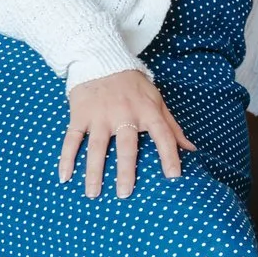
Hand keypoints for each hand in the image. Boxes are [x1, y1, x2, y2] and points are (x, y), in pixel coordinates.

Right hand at [59, 69, 192, 198]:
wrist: (103, 62)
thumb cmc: (135, 87)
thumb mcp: (158, 102)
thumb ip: (172, 127)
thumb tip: (192, 149)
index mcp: (148, 112)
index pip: (163, 136)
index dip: (170, 156)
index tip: (174, 177)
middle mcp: (124, 115)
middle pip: (126, 147)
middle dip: (126, 171)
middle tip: (124, 194)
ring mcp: (100, 116)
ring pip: (97, 147)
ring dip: (94, 171)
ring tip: (93, 193)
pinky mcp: (80, 115)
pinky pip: (71, 139)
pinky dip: (66, 158)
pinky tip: (65, 177)